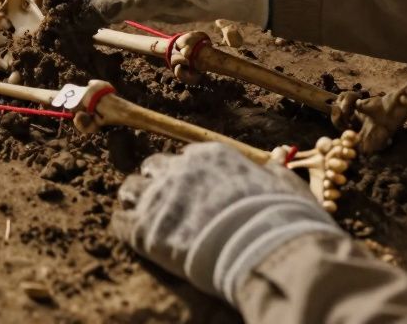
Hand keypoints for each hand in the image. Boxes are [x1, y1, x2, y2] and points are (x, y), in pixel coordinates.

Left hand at [111, 143, 343, 303]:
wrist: (269, 250)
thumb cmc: (284, 219)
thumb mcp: (285, 184)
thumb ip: (272, 171)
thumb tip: (273, 163)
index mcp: (209, 155)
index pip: (185, 158)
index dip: (188, 177)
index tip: (195, 193)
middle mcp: (179, 170)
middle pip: (153, 168)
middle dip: (157, 184)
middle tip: (167, 206)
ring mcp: (159, 199)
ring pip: (131, 190)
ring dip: (136, 203)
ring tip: (146, 219)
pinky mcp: (145, 230)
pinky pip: (120, 223)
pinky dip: (126, 229)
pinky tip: (137, 239)